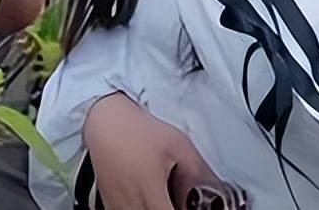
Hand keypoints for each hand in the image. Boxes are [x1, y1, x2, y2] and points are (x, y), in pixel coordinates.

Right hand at [83, 93, 221, 209]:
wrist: (105, 118)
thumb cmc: (137, 128)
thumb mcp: (177, 144)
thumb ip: (197, 170)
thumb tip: (213, 186)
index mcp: (150, 189)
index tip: (186, 206)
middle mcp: (131, 200)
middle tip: (175, 200)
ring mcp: (116, 201)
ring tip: (161, 198)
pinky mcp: (107, 198)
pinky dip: (136, 209)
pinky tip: (145, 200)